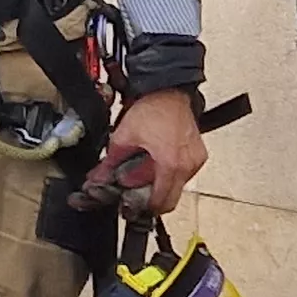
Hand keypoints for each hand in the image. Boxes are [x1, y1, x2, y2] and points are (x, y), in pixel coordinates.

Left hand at [96, 89, 206, 214]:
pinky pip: (184, 173)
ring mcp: (196, 160)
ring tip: (143, 166)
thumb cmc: (152, 109)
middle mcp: (188, 165)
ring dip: (160, 182)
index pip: (160, 202)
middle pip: (170, 198)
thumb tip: (98, 179)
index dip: (143, 206)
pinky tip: (155, 159)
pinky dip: (169, 172)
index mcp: (170, 165)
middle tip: (135, 187)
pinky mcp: (198, 153)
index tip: (131, 204)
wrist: (169, 90)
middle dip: (151, 197)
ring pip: (177, 186)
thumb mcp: (123, 137)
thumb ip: (110, 164)